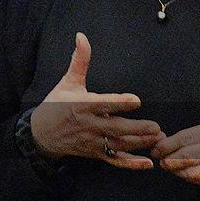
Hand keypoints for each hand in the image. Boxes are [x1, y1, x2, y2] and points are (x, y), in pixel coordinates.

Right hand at [30, 32, 164, 169]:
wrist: (41, 134)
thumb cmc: (56, 105)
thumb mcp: (67, 81)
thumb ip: (80, 60)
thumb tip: (81, 36)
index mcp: (82, 105)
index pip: (103, 103)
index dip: (120, 102)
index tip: (136, 100)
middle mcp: (88, 124)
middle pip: (115, 128)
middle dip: (136, 129)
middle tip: (156, 127)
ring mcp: (92, 141)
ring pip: (118, 145)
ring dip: (139, 144)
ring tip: (158, 140)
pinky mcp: (95, 153)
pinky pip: (114, 160)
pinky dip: (131, 164)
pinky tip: (147, 164)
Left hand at [151, 118, 199, 190]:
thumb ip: (197, 133)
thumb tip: (171, 141)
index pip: (185, 138)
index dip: (167, 145)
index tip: (157, 148)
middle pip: (185, 156)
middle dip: (168, 159)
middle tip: (161, 159)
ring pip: (191, 171)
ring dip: (176, 170)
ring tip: (170, 166)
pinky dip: (189, 177)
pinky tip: (185, 172)